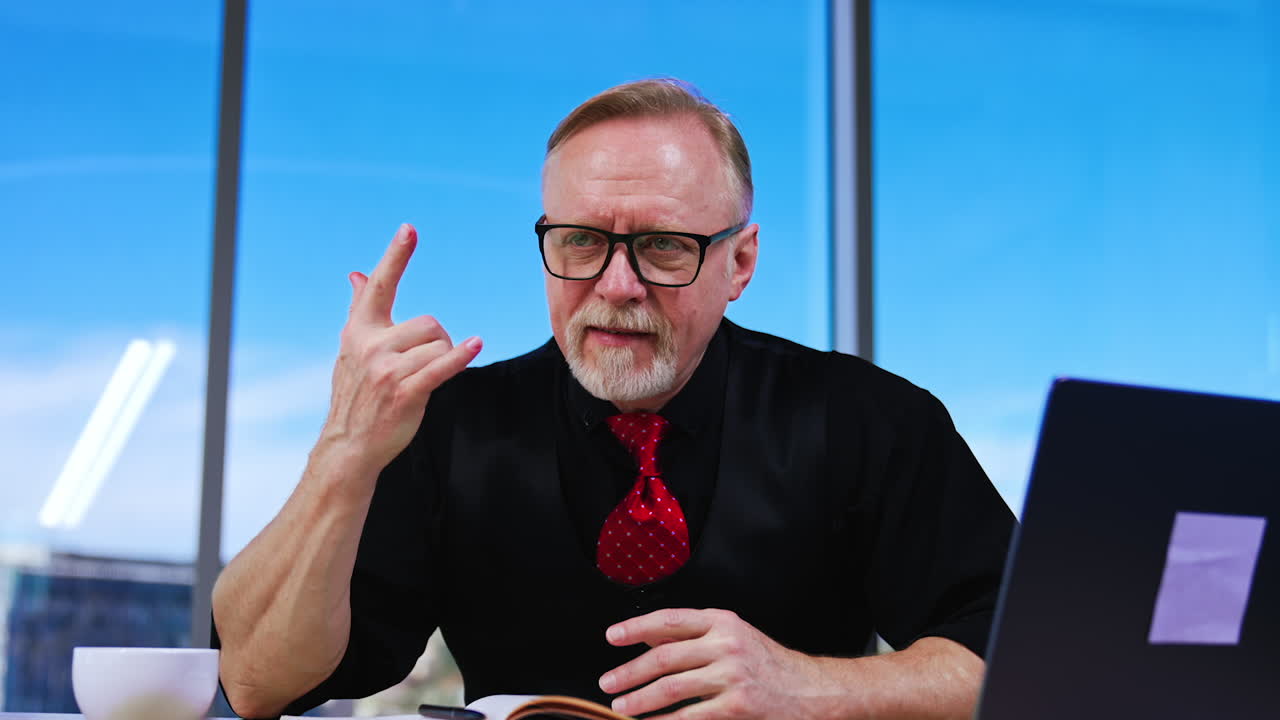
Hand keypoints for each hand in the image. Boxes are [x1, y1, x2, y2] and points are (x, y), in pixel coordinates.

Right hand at [320, 224, 481, 481]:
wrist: (348, 445)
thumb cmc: (357, 393)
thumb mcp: (351, 348)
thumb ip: (359, 309)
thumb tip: (356, 274)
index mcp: (359, 330)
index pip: (380, 286)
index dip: (396, 256)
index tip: (409, 229)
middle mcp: (370, 345)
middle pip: (429, 323)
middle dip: (437, 341)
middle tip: (421, 365)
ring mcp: (387, 370)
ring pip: (438, 345)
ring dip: (442, 360)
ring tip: (421, 380)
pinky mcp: (405, 392)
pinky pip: (441, 366)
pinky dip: (460, 356)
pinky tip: (475, 345)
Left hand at [599, 608, 836, 719]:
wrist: (813, 692)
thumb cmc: (770, 665)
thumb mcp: (735, 637)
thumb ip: (694, 636)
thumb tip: (648, 636)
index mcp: (723, 622)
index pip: (669, 620)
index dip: (636, 627)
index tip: (612, 636)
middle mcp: (726, 644)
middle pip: (664, 656)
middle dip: (629, 671)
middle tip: (608, 682)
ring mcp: (732, 676)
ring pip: (671, 687)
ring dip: (640, 699)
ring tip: (621, 706)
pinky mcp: (737, 706)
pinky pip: (690, 716)